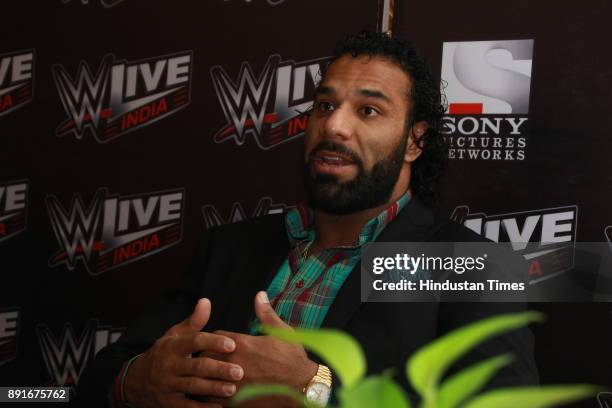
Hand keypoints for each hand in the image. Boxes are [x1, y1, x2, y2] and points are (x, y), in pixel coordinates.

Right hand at [123, 298, 244, 407]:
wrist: (136, 380)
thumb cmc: (164, 353)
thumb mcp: (175, 335)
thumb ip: (193, 321)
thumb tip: (206, 301)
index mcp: (174, 346)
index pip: (194, 341)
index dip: (213, 342)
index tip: (233, 344)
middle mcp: (170, 365)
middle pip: (196, 366)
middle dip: (218, 369)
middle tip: (240, 371)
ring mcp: (168, 385)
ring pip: (192, 387)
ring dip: (213, 388)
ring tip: (233, 389)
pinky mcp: (168, 403)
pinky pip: (186, 407)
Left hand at [212, 292, 317, 390]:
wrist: (302, 387)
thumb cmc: (293, 359)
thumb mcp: (282, 332)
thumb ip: (266, 313)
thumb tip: (260, 295)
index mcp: (243, 344)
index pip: (213, 337)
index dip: (214, 340)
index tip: (217, 344)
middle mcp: (234, 362)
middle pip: (205, 356)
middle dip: (206, 356)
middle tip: (210, 359)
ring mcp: (233, 383)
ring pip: (205, 379)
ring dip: (206, 377)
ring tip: (210, 377)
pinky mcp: (235, 402)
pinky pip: (211, 399)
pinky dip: (211, 396)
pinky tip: (216, 393)